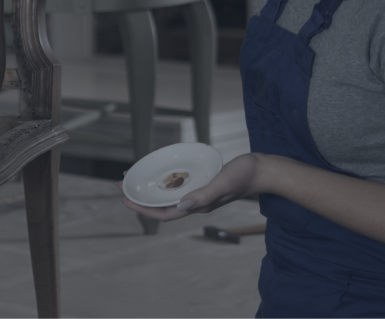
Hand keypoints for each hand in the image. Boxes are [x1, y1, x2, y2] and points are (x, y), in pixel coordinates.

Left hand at [118, 152, 268, 222]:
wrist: (262, 170)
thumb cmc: (244, 176)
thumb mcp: (222, 184)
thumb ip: (204, 196)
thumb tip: (181, 207)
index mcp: (198, 206)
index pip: (164, 213)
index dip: (143, 209)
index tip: (125, 200)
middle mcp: (196, 203)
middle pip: (163, 205)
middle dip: (141, 198)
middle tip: (122, 185)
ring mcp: (199, 194)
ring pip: (169, 195)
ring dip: (151, 189)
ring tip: (134, 178)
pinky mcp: (203, 183)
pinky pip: (178, 185)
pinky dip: (165, 180)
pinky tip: (160, 172)